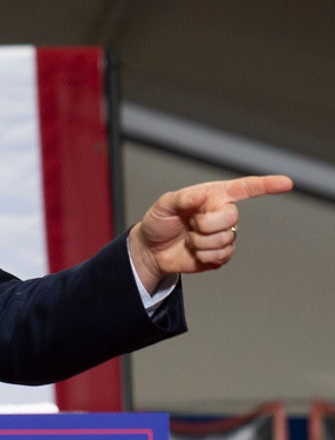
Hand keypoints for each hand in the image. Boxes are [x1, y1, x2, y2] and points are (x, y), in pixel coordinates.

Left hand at [129, 175, 293, 291]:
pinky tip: (194, 251)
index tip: (286, 183)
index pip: (244, 188)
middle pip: (232, 217)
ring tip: (189, 238)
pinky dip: (203, 255)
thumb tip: (201, 197)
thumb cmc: (159, 222)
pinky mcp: (221, 254)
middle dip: (206, 224)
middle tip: (190, 224)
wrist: (152, 249)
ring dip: (201, 242)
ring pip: (225, 239)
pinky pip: (222, 256)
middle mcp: (222, 214)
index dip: (266, 185)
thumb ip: (182, 199)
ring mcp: (224, 234)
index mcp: (213, 196)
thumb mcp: (164, 205)